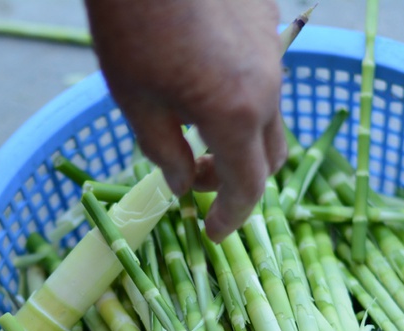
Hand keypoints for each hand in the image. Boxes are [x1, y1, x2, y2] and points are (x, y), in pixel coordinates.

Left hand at [84, 0, 286, 240]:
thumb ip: (166, 154)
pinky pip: (264, 77)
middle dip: (237, 181)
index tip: (209, 232)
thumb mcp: (137, 104)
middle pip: (269, 156)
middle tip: (196, 179)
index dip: (230, 217)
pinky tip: (202, 81)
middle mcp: (268, 87)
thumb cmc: (131, 29)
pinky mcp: (266, 23)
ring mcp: (272, 52)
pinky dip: (242, 99)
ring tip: (195, 130)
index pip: (248, 187)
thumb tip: (183, 185)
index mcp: (237, 114)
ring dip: (240, 139)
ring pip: (270, 116)